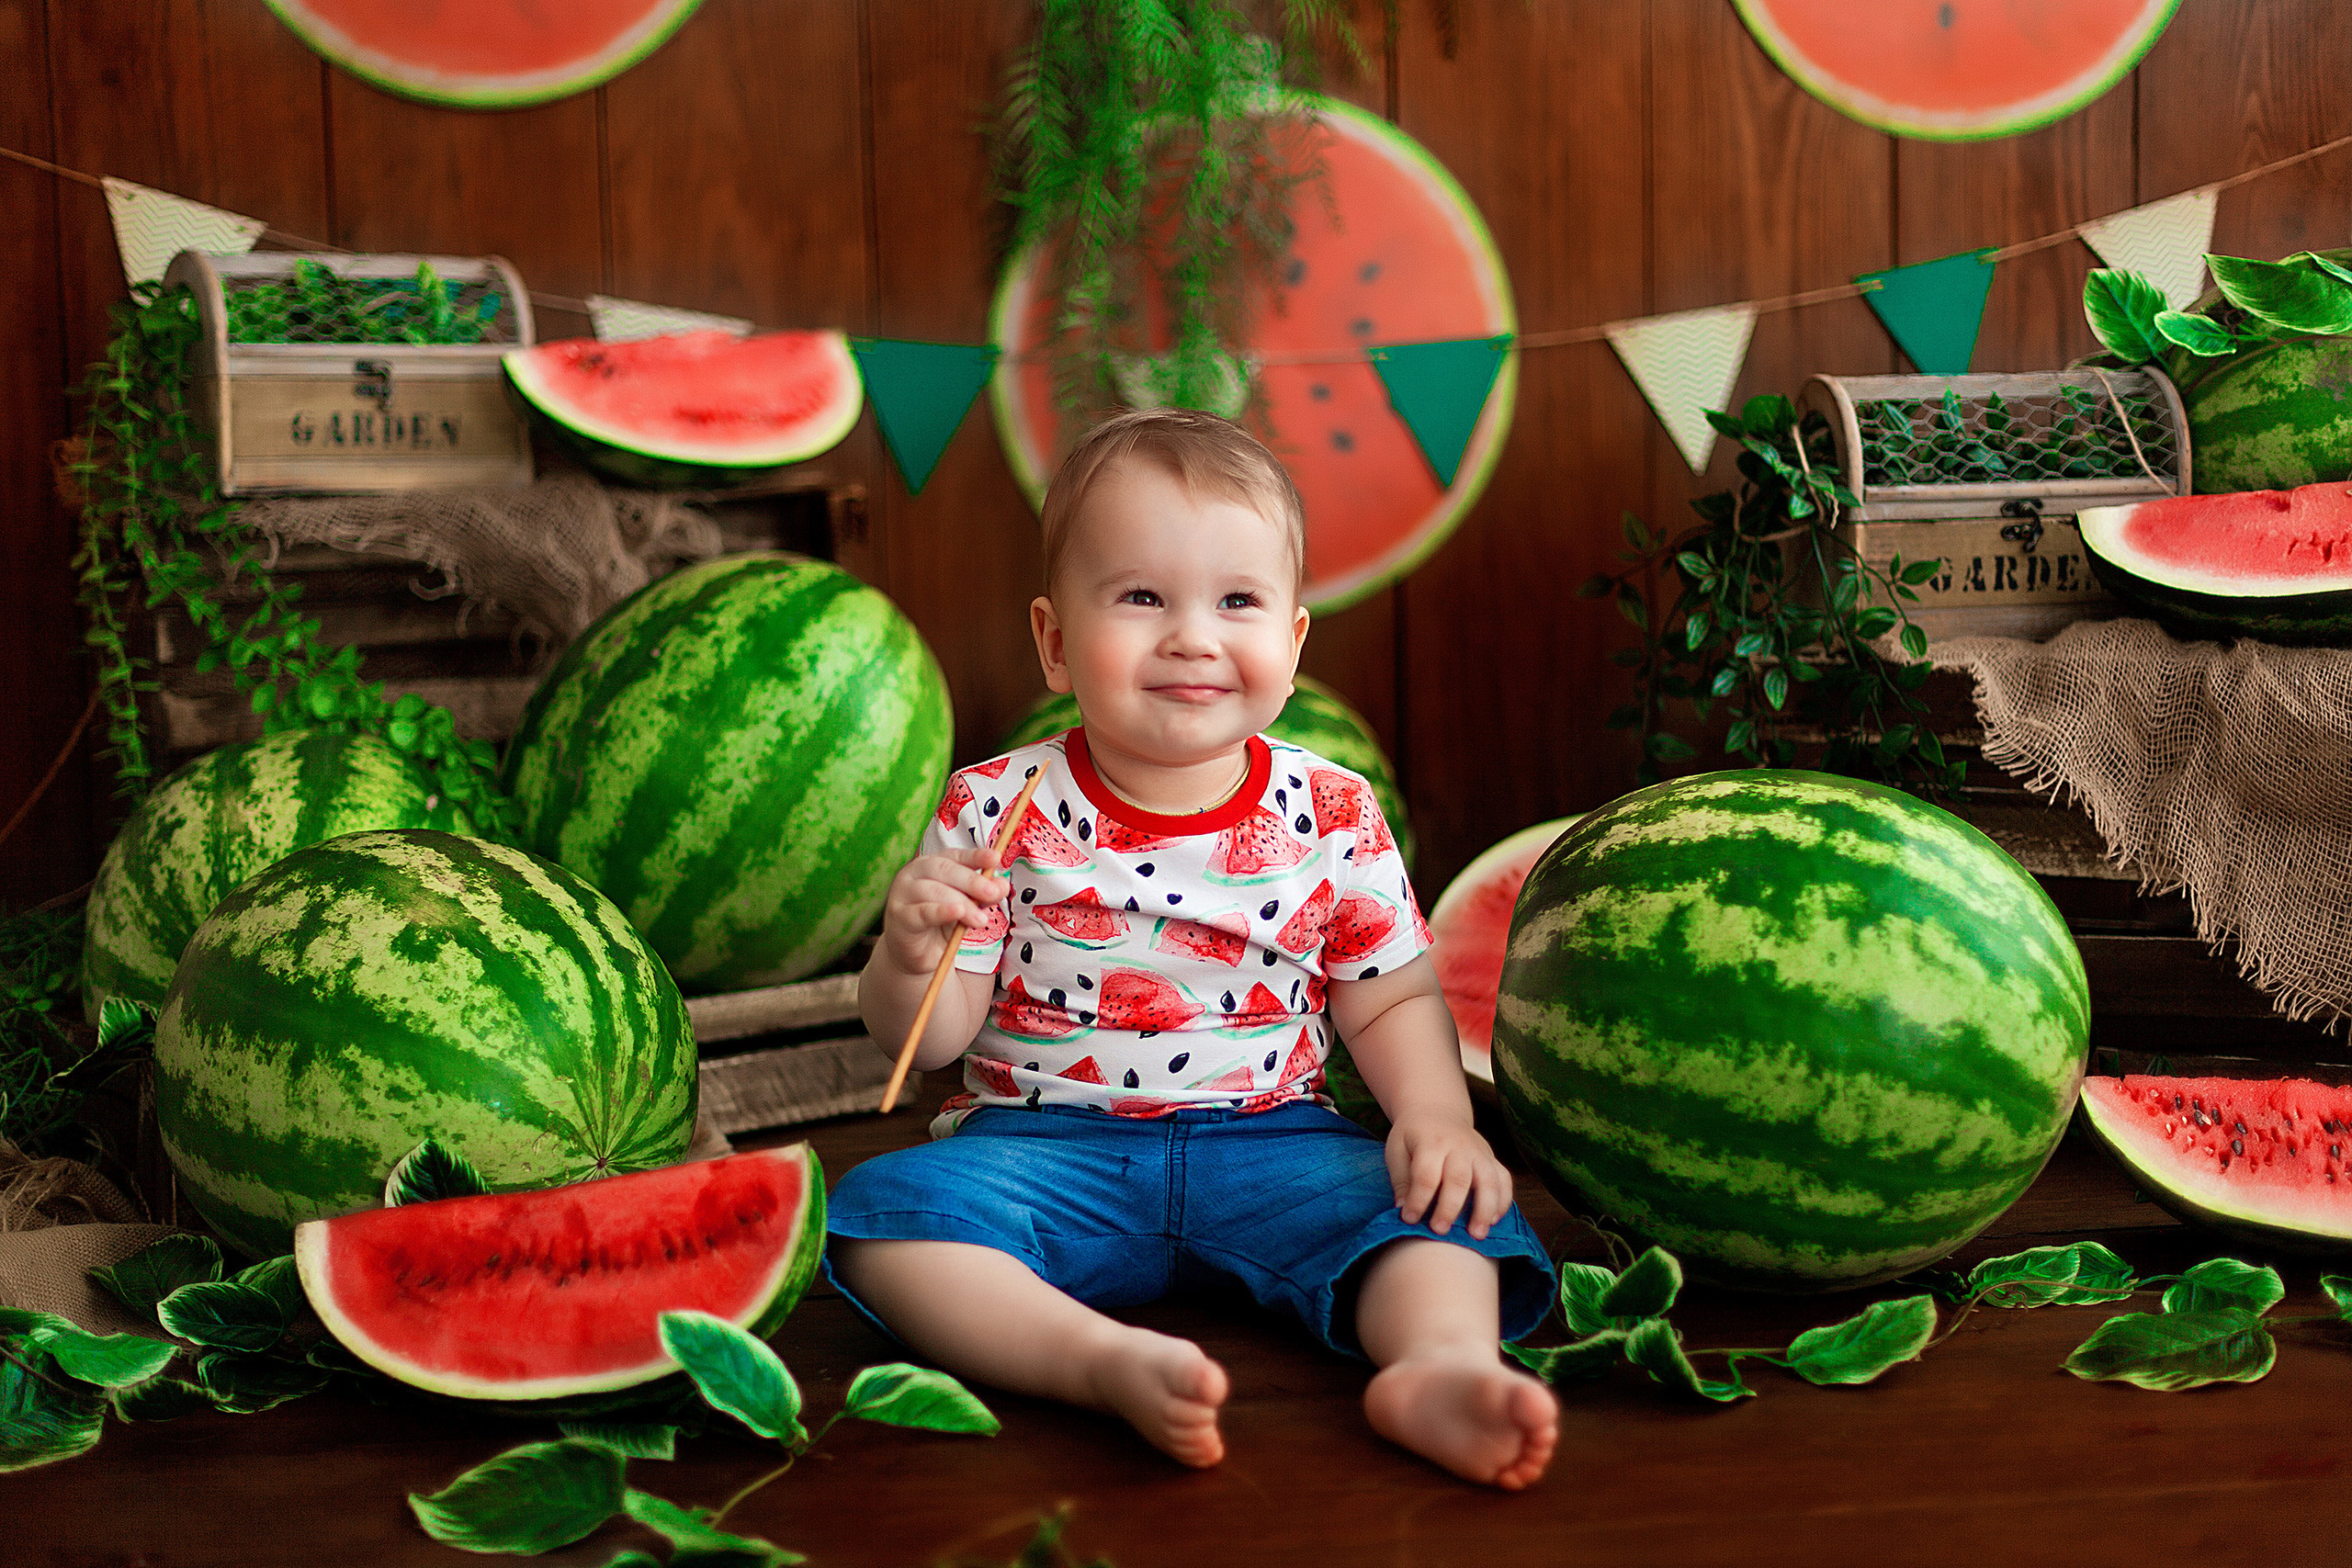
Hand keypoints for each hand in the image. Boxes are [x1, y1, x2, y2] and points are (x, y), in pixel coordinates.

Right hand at [879, 848, 1009, 975]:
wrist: (917, 954)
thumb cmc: (941, 924)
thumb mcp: (968, 907)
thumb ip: (983, 895)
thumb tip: (1002, 885)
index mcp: (932, 864)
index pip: (955, 856)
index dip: (976, 856)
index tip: (995, 858)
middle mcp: (914, 873)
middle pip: (944, 869)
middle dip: (972, 881)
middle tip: (993, 893)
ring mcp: (903, 894)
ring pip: (933, 891)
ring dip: (962, 903)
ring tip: (980, 919)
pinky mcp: (899, 917)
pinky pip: (921, 912)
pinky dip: (941, 911)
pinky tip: (957, 912)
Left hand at [1384, 1115, 1513, 1239]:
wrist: (1437, 1111)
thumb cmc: (1412, 1136)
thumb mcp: (1397, 1149)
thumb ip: (1401, 1179)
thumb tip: (1403, 1210)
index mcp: (1430, 1142)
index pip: (1426, 1174)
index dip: (1418, 1200)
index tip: (1409, 1219)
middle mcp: (1459, 1146)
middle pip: (1459, 1179)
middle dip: (1450, 1208)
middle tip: (1440, 1231)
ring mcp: (1479, 1152)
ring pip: (1488, 1181)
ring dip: (1484, 1209)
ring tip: (1477, 1235)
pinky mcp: (1492, 1158)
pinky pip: (1504, 1180)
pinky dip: (1503, 1201)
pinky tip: (1493, 1221)